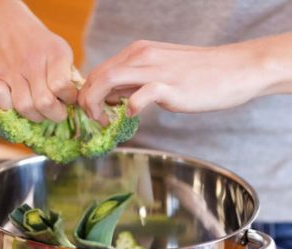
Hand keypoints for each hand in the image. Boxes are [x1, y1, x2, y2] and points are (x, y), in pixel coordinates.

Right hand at [0, 1, 76, 121]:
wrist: (5, 23)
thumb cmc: (40, 45)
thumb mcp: (60, 52)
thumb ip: (69, 76)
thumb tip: (79, 104)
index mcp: (54, 55)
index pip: (62, 86)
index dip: (68, 98)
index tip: (69, 98)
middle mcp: (33, 63)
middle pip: (44, 102)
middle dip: (55, 114)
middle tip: (56, 111)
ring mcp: (13, 72)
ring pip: (25, 107)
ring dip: (35, 116)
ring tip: (40, 110)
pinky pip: (0, 100)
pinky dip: (8, 106)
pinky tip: (16, 102)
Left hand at [78, 39, 273, 120]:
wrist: (234, 69)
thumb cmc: (196, 75)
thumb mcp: (157, 72)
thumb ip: (132, 82)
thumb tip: (111, 97)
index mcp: (136, 53)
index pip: (98, 71)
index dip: (89, 94)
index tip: (95, 112)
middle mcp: (140, 56)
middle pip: (97, 76)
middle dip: (87, 101)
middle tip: (95, 120)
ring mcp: (155, 70)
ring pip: (109, 81)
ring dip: (98, 104)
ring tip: (104, 122)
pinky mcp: (170, 86)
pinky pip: (141, 95)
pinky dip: (131, 107)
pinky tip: (134, 115)